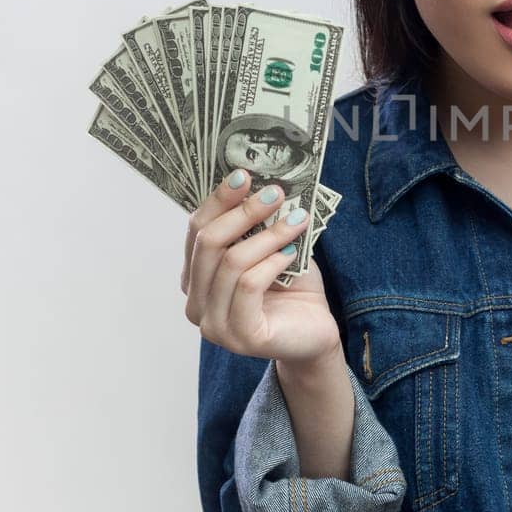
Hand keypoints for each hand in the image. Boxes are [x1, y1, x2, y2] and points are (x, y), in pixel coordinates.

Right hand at [181, 169, 340, 368]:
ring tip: (296, 220)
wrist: (316, 332)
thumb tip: (260, 183)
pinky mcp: (239, 336)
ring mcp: (213, 324)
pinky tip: (292, 254)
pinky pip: (248, 286)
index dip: (218, 200)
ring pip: (231, 263)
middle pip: (209, 243)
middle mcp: (196, 303)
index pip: (197, 230)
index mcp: (196, 278)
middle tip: (275, 192)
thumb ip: (256, 226)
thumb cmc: (291, 289)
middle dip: (243, 212)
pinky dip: (272, 263)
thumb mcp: (271, 249)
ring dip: (267, 235)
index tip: (244, 175)